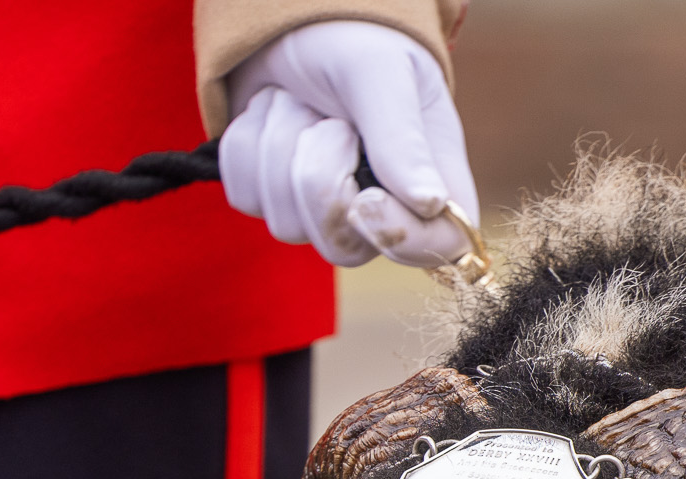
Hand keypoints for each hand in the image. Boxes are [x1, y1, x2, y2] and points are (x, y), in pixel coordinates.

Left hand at [219, 20, 479, 270]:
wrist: (288, 15)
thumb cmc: (353, 36)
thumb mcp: (382, 72)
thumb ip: (401, 136)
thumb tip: (430, 203)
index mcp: (432, 177)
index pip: (439, 245)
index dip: (401, 239)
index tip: (366, 199)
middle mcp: (381, 206)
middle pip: (344, 247)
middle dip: (319, 173)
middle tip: (329, 118)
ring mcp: (322, 208)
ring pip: (285, 223)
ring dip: (281, 146)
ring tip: (301, 103)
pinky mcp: (272, 196)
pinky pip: (246, 197)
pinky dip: (249, 144)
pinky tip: (272, 111)